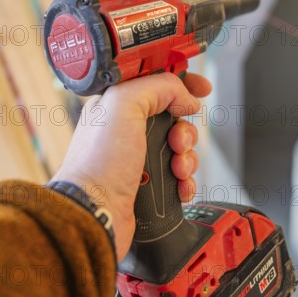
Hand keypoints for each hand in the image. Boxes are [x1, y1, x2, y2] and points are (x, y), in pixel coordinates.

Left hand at [51, 72, 210, 259]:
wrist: (96, 213)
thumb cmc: (98, 163)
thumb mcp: (123, 105)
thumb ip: (157, 87)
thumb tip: (185, 97)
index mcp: (117, 105)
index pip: (156, 83)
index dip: (182, 83)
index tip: (201, 88)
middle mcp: (127, 129)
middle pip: (174, 118)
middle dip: (184, 130)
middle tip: (176, 142)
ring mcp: (138, 158)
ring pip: (180, 148)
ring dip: (187, 158)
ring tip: (176, 169)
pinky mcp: (148, 183)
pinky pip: (180, 176)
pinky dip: (186, 181)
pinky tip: (179, 186)